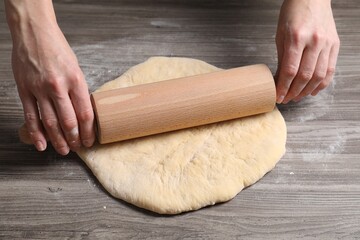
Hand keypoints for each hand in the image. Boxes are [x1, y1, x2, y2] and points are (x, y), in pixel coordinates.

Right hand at [5, 0, 94, 154]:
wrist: (34, 32)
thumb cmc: (58, 49)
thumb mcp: (76, 68)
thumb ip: (78, 90)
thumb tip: (82, 113)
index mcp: (76, 80)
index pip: (85, 113)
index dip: (89, 132)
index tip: (90, 141)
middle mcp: (58, 86)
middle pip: (69, 121)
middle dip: (75, 139)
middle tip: (77, 148)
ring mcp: (40, 89)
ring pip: (50, 122)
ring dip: (58, 140)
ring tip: (64, 150)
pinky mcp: (25, 89)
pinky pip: (31, 116)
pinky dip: (36, 133)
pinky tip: (42, 144)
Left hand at [275, 0, 339, 103]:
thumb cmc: (293, 14)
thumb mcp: (281, 35)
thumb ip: (282, 58)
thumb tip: (280, 80)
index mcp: (297, 38)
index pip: (290, 70)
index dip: (283, 87)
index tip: (278, 97)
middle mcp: (314, 41)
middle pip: (305, 76)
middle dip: (294, 92)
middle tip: (286, 99)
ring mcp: (327, 43)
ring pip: (319, 76)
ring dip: (307, 91)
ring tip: (297, 97)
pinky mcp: (335, 45)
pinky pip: (330, 69)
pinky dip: (322, 83)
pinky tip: (313, 90)